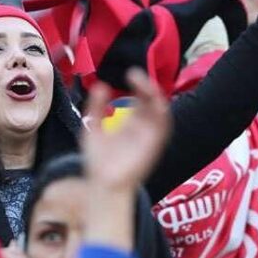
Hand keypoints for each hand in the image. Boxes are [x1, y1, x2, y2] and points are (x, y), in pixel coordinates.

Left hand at [82, 70, 171, 190]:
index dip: (139, 84)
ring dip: (156, 97)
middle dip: (147, 86)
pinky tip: (154, 102)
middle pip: (152, 102)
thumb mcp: (93, 129)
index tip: (130, 74)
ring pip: (160, 112)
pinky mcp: (153, 147)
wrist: (102, 184)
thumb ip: (96, 108)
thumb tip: (100, 85)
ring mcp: (149, 137)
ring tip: (144, 84)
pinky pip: (163, 128)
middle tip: (135, 75)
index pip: (141, 99)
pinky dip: (162, 114)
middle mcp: (143, 128)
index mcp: (131, 124)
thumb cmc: (98, 161)